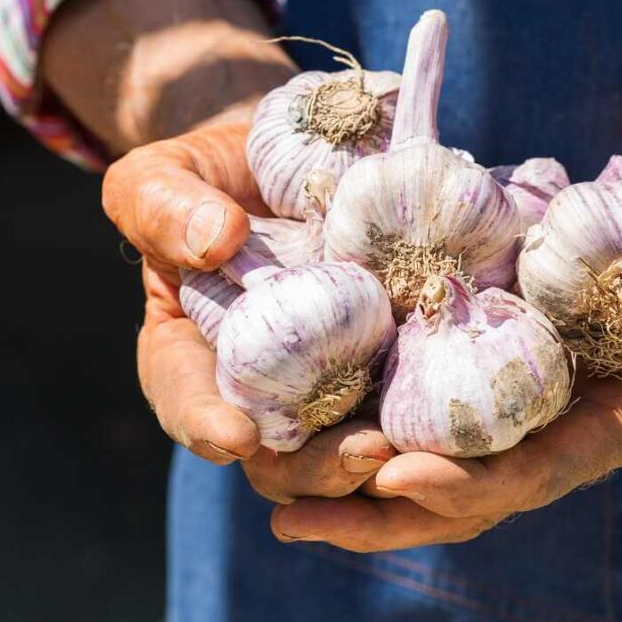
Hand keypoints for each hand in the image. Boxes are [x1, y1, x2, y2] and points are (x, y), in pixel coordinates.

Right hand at [104, 123, 395, 501]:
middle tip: (362, 453)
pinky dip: (431, 414)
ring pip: (350, 441)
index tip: (236, 437)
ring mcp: (333, 376)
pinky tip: (458, 413)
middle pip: (282, 452)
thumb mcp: (164, 178)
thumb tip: (216, 240)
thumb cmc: (214, 175)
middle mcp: (265, 383)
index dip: (206, 425)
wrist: (301, 155)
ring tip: (411, 446)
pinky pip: (410, 395)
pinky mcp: (391, 356)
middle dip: (318, 465)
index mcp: (192, 355)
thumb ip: (163, 207)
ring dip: (380, 457)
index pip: (188, 399)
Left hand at [270, 101, 621, 550]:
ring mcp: (540, 398)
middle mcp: (571, 424)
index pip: (539, 469)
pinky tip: (311, 407)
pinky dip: (378, 408)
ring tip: (273, 489)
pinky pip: (441, 400)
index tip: (393, 477)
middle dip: (383, 510)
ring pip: (441, 457)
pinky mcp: (514, 360)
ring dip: (359, 479)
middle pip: (470, 490)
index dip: (469, 481)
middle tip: (291, 518)